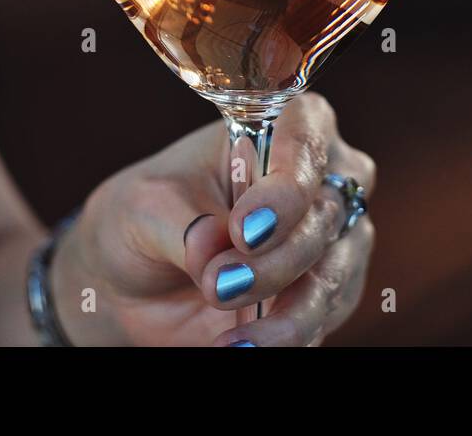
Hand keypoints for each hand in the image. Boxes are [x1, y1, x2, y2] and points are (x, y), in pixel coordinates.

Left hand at [50, 93, 376, 345]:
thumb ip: (183, 225)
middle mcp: (318, 177)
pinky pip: (325, 317)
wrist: (136, 278)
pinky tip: (242, 347)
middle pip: (327, 212)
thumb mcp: (144, 207)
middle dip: (279, 257)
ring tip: (232, 338)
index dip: (286, 187)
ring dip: (288, 311)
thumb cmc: (145, 214)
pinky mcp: (327, 292)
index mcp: (279, 124)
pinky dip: (286, 338)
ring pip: (335, 271)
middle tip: (222, 284)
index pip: (306, 138)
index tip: (245, 230)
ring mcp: (331, 237)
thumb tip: (215, 251)